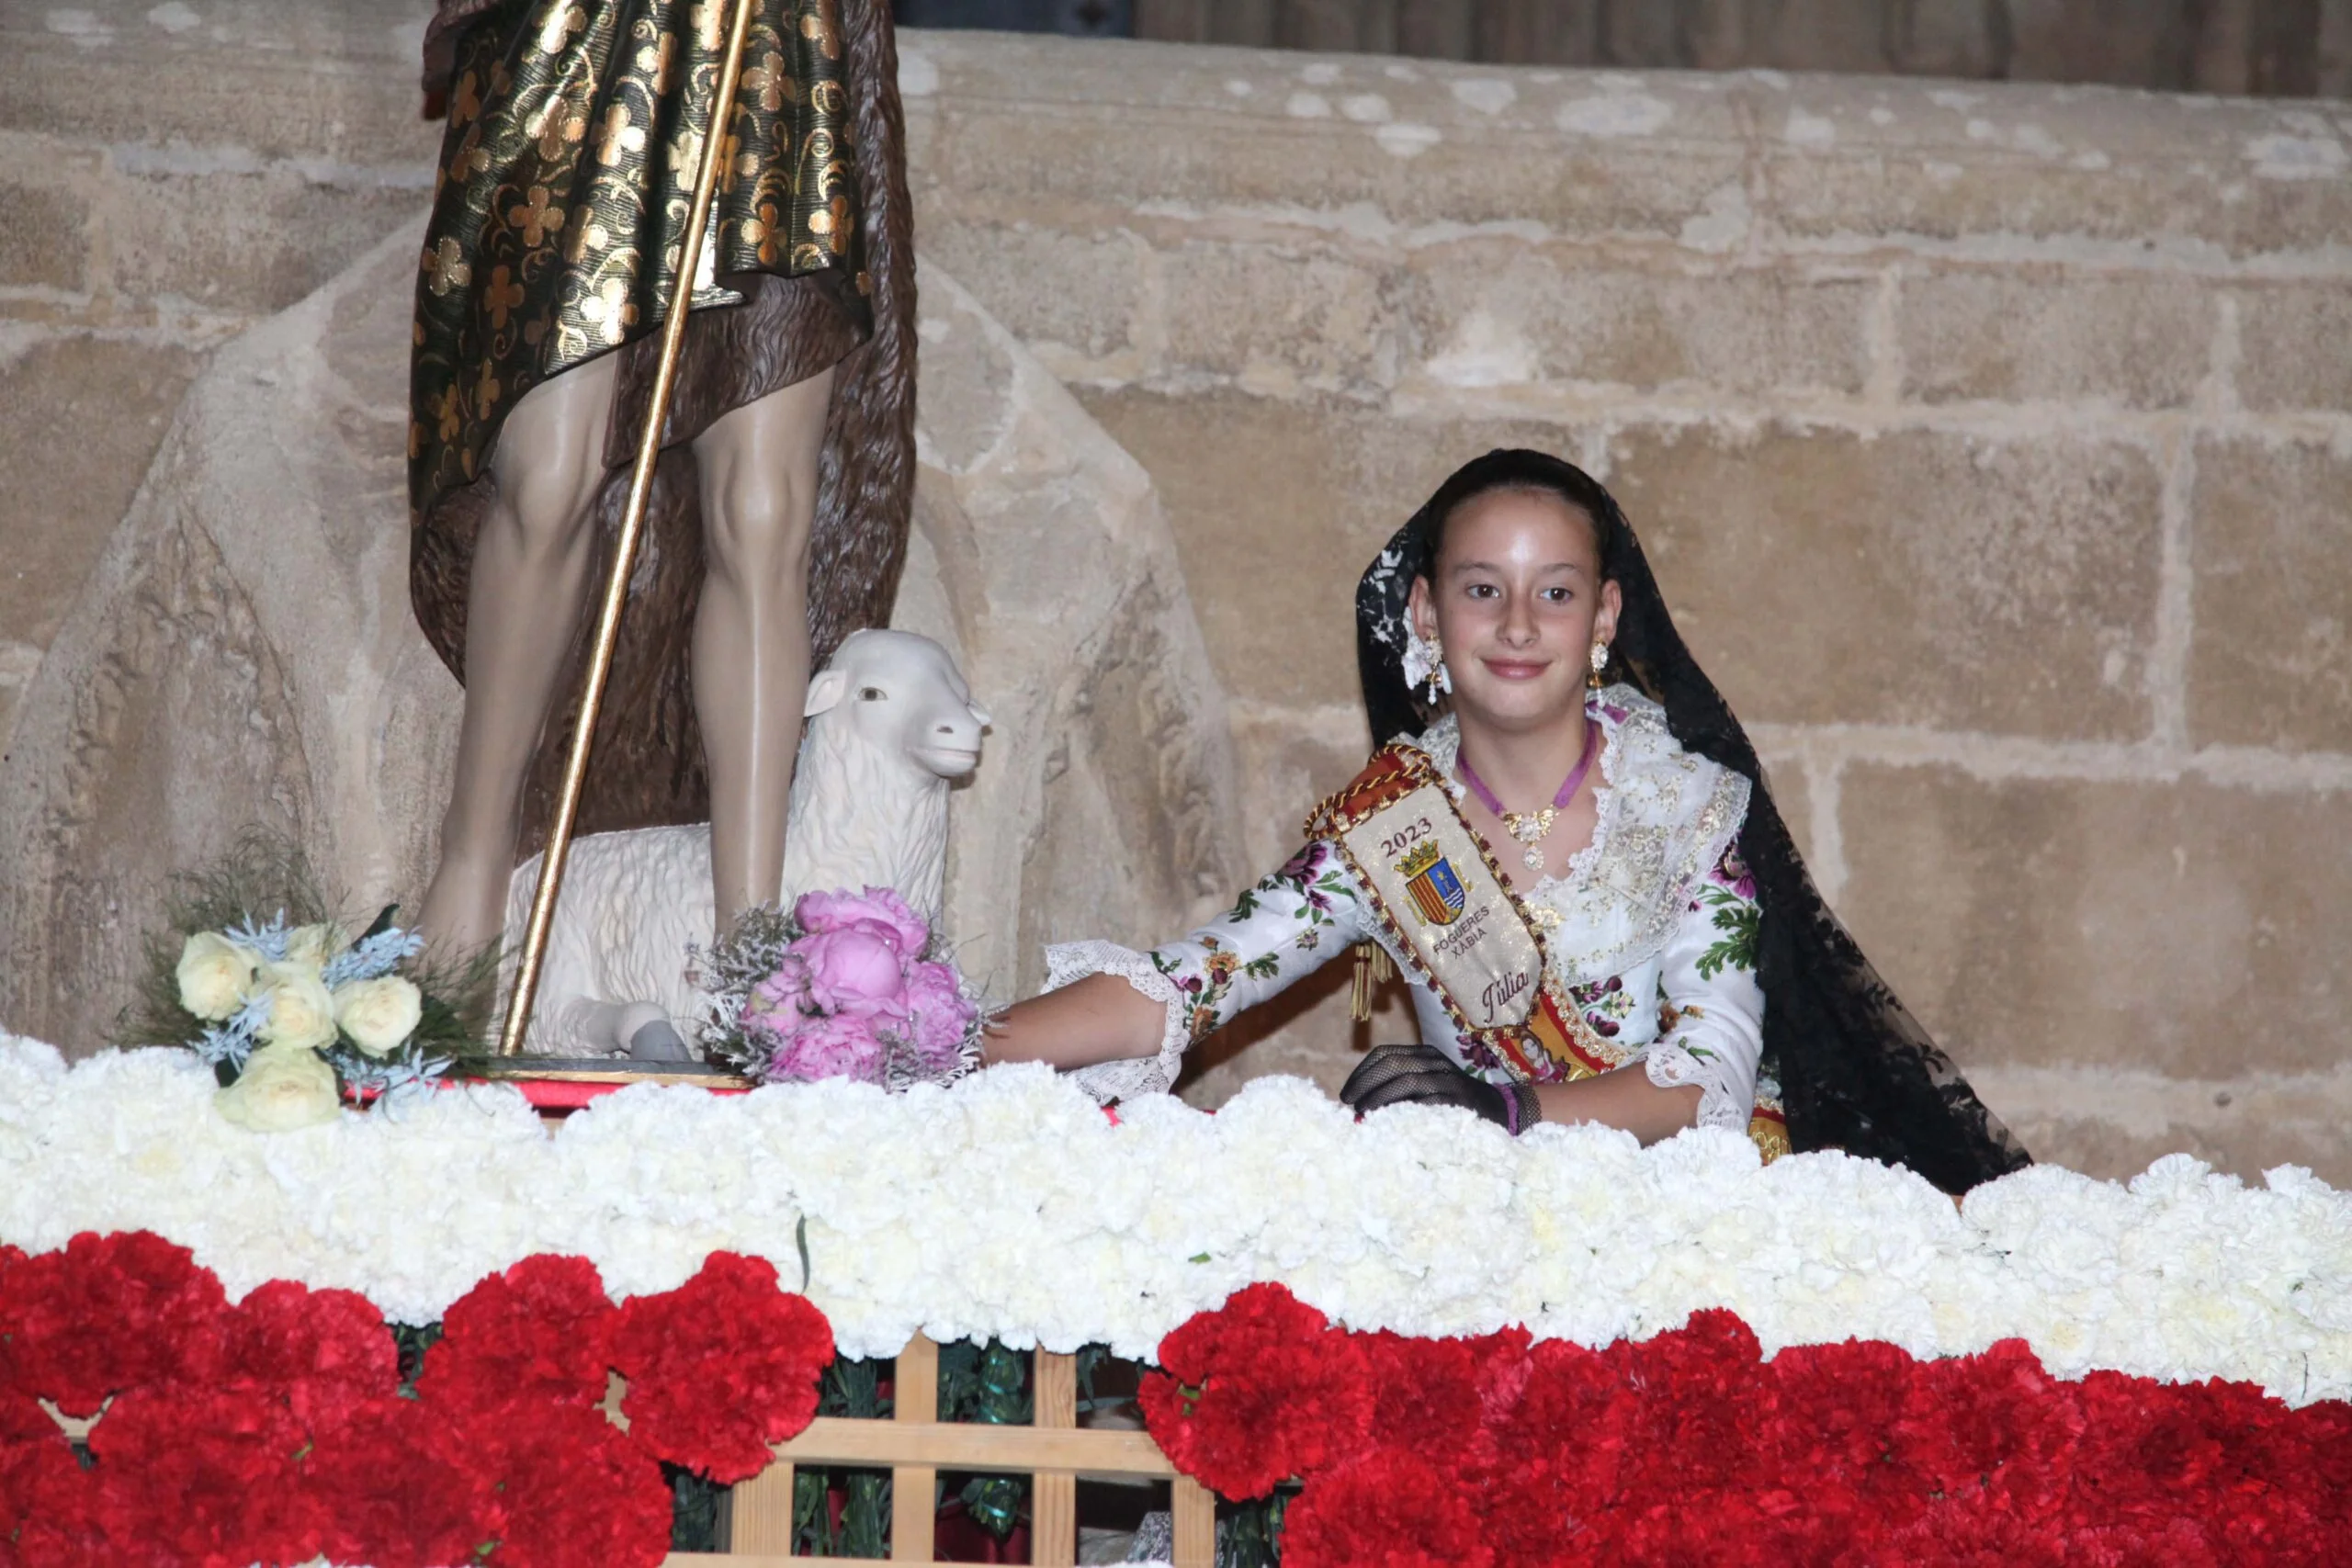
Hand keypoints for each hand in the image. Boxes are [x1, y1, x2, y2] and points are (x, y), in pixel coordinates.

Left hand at [1339, 1044, 1539, 1133]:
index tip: (1347, 1092)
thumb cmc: (1452, 1102)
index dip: (1361, 1072)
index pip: (1384, 1054)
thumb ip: (1397, 1090)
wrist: (1498, 1111)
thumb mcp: (1427, 1086)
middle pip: (1391, 1065)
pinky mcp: (1457, 1100)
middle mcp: (1435, 1062)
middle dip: (1365, 1084)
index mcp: (1425, 1055)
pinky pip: (1424, 1102)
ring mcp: (1448, 1080)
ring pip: (1405, 1081)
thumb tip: (1357, 1106)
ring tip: (1363, 1113)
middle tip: (1350, 1103)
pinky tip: (1389, 1122)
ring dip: (1379, 1098)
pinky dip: (1402, 1111)